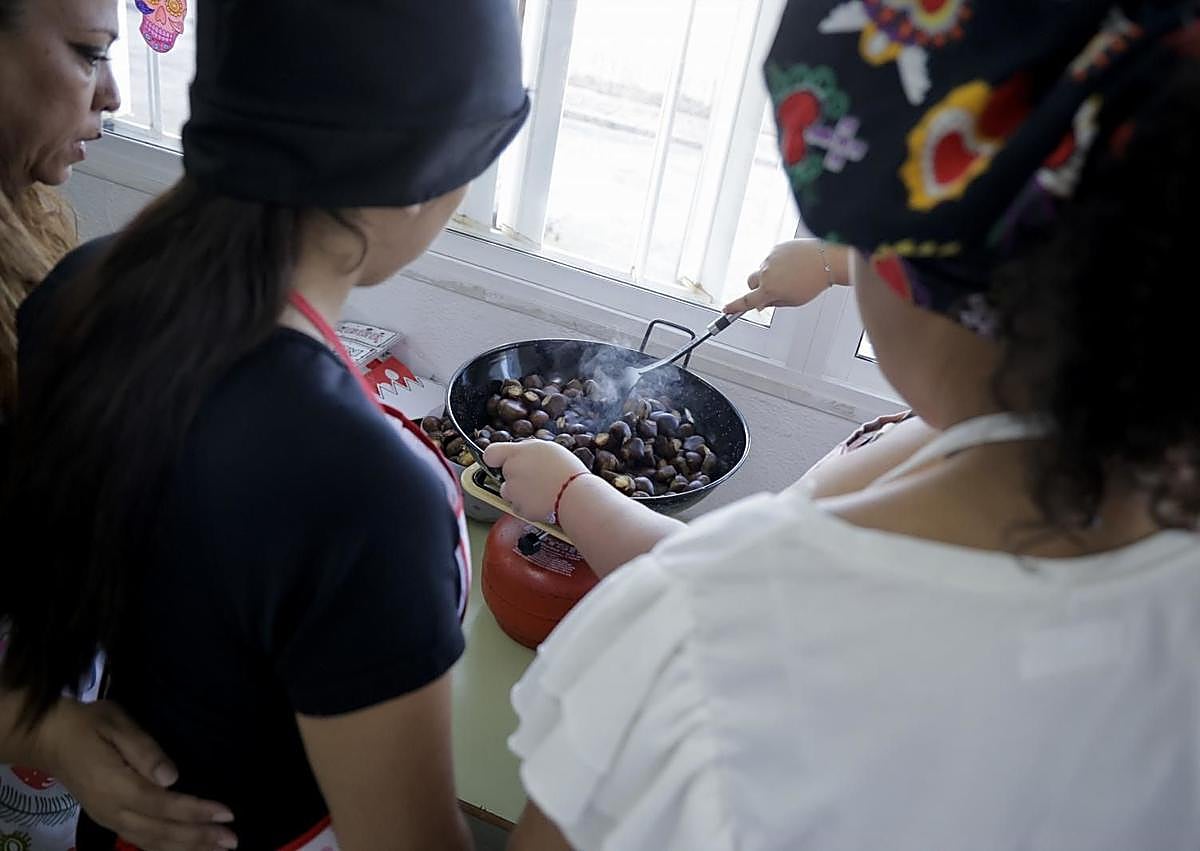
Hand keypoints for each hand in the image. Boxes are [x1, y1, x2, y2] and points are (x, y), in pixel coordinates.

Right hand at [40, 700, 237, 850]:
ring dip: (186, 848)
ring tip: (219, 850)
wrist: (48, 739)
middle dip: (198, 838)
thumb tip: (172, 777)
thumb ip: (144, 750)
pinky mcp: (109, 820)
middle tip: (233, 840)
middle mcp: (112, 810)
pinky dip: (166, 849)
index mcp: (115, 786)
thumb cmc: (87, 724)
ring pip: (151, 842)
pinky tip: (187, 850)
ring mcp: (109, 819)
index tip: (227, 814)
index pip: (162, 805)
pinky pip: (140, 841)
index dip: (195, 812)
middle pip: (160, 831)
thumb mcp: (116, 724)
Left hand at [483, 440, 587, 521]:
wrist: (575, 496)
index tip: (500, 461)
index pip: (491, 453)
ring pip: (510, 493)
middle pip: (505, 475)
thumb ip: (528, 450)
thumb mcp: (549, 448)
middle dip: (516, 478)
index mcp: (518, 453)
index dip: (495, 458)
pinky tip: (543, 502)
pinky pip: (519, 508)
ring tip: (542, 491)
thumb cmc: (568, 471)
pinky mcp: (519, 509)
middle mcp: (512, 471)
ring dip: (520, 493)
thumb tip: (521, 453)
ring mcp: (514, 492)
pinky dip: (528, 507)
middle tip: (536, 479)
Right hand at [723, 239, 849, 313]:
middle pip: (751, 282)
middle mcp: (766, 273)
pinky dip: (780, 262)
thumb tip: (762, 303)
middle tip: (772, 289)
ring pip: (764, 270)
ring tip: (793, 274)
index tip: (726, 309)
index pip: (747, 301)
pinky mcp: (776, 248)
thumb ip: (775, 303)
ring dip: (772, 274)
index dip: (735, 307)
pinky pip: (773, 258)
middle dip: (757, 287)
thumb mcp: (794, 301)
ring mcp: (770, 259)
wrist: (827, 260)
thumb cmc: (813, 281)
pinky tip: (794, 264)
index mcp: (770, 290)